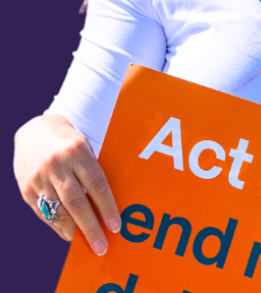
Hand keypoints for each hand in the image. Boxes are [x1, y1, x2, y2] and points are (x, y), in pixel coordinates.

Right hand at [14, 113, 120, 253]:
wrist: (35, 131)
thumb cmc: (70, 142)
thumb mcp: (86, 149)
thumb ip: (93, 173)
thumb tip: (105, 207)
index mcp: (77, 153)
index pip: (97, 185)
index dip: (107, 208)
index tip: (116, 226)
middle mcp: (57, 166)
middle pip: (77, 203)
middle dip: (91, 227)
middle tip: (101, 245)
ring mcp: (39, 178)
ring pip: (58, 211)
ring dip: (74, 231)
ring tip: (86, 244)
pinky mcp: (27, 189)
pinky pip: (44, 212)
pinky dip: (57, 225)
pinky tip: (68, 233)